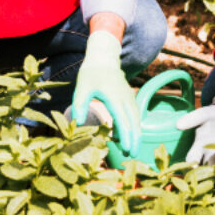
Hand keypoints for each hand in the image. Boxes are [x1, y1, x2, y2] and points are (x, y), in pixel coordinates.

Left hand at [72, 30, 139, 155]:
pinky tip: (128, 134)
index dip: (126, 137)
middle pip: (134, 122)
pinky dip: (133, 125)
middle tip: (132, 156)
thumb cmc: (91, 73)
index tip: (127, 150)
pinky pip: (134, 113)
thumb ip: (80, 105)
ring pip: (136, 118)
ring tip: (132, 149)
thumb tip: (79, 123)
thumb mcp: (82, 88)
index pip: (123, 120)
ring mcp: (129, 97)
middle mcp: (125, 98)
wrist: (104, 57)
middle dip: (135, 139)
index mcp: (114, 97)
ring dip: (136, 133)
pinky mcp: (129, 96)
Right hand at [175, 104, 214, 167]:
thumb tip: (178, 125)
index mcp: (198, 146)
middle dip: (208, 173)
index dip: (190, 165)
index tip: (193, 166)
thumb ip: (192, 119)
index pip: (191, 160)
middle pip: (206, 169)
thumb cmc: (213, 114)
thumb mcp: (203, 114)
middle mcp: (209, 155)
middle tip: (212, 173)